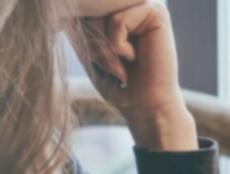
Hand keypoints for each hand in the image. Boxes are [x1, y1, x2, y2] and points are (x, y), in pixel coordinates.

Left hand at [72, 1, 196, 150]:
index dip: (82, 38)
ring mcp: (145, 5)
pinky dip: (117, 46)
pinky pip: (117, 21)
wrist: (147, 107)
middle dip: (93, 43)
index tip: (103, 64)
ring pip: (101, 14)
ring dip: (104, 47)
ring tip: (122, 65)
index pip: (82, 10)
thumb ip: (82, 21)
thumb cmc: (117, 84)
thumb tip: (73, 4)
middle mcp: (132, 3)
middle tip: (114, 68)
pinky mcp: (156, 13)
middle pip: (90, 10)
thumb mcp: (89, 47)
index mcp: (118, 8)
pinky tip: (133, 58)